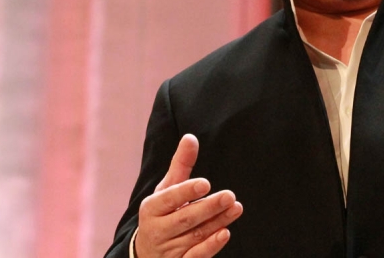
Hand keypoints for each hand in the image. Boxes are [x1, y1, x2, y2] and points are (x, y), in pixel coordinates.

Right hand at [135, 134, 242, 257]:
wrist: (147, 254)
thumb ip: (180, 166)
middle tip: (230, 195)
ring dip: (216, 222)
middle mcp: (156, 231)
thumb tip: (190, 137)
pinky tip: (225, 233)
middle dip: (208, 208)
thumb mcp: (167, 189)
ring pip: (194, 237)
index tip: (206, 183)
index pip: (167, 200)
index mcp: (151, 209)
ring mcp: (168, 251)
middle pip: (184, 219)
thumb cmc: (162, 213)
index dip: (186, 192)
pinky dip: (210, 247)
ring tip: (236, 207)